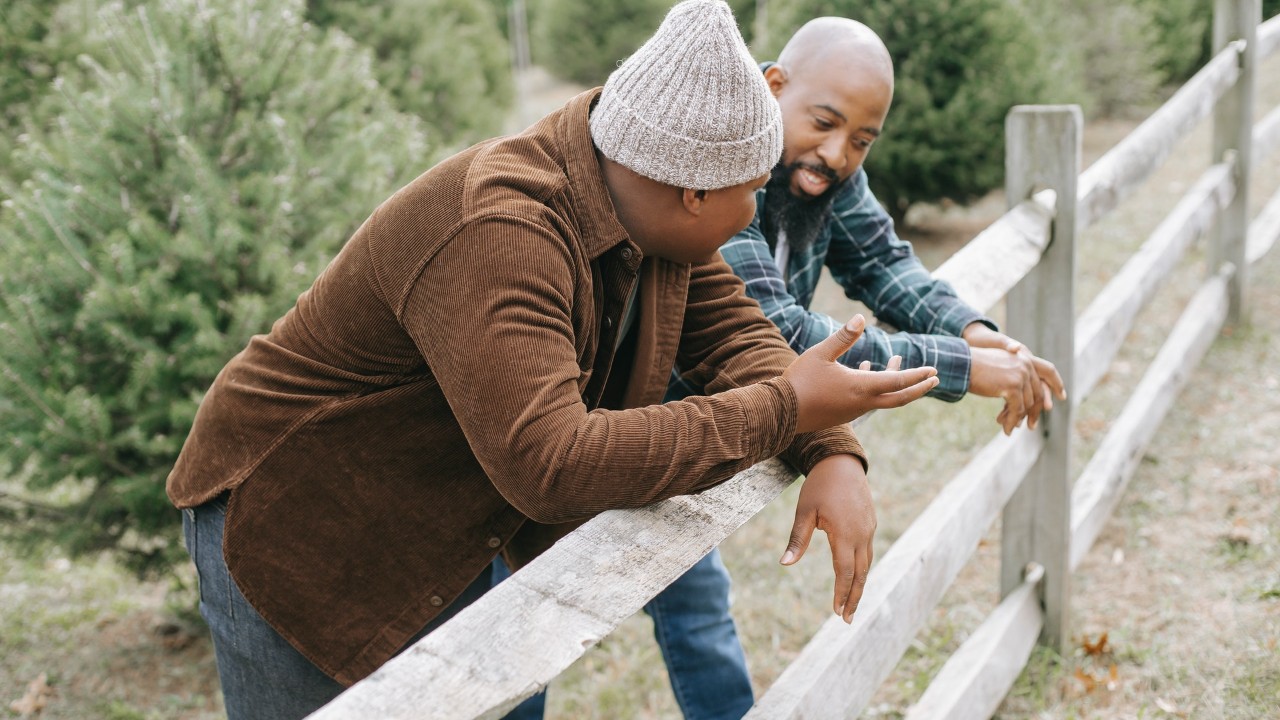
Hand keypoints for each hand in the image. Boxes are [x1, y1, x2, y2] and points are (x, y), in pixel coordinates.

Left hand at [781, 454, 875, 622]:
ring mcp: (868, 529)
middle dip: (854, 597)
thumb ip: (797, 539)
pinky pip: (868, 552)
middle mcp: (862, 535)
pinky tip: (855, 576)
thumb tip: (784, 564)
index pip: (845, 572)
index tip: (836, 612)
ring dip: (860, 585)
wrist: (841, 462)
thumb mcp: (804, 511)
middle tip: (847, 619)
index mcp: (846, 534)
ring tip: (852, 603)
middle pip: (860, 574)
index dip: (841, 593)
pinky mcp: (870, 523)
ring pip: (867, 564)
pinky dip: (862, 568)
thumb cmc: (820, 486)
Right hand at [783, 315, 938, 432]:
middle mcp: (862, 402)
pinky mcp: (842, 414)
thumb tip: (860, 318)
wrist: (780, 413)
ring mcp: (853, 411)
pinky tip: (864, 369)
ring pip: (882, 397)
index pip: (898, 381)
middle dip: (919, 388)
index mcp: (861, 387)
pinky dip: (874, 386)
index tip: (933, 370)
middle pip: (899, 398)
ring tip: (896, 362)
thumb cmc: (800, 381)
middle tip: (934, 379)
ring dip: (894, 383)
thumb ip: (843, 337)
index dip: (917, 375)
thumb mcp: (821, 353)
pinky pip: (867, 399)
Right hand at [963, 324, 1066, 433]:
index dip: (1057, 384)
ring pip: (1026, 404)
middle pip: (1038, 393)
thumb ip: (1014, 375)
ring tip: (1008, 428)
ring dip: (1017, 419)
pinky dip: (1011, 421)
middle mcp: (1026, 365)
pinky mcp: (1013, 386)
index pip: (1048, 370)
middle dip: (1033, 412)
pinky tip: (1005, 428)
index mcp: (1025, 357)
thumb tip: (1021, 396)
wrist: (961, 364)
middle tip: (1030, 426)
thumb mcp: (999, 368)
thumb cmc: (975, 367)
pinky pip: (1017, 409)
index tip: (1063, 397)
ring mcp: (1021, 375)